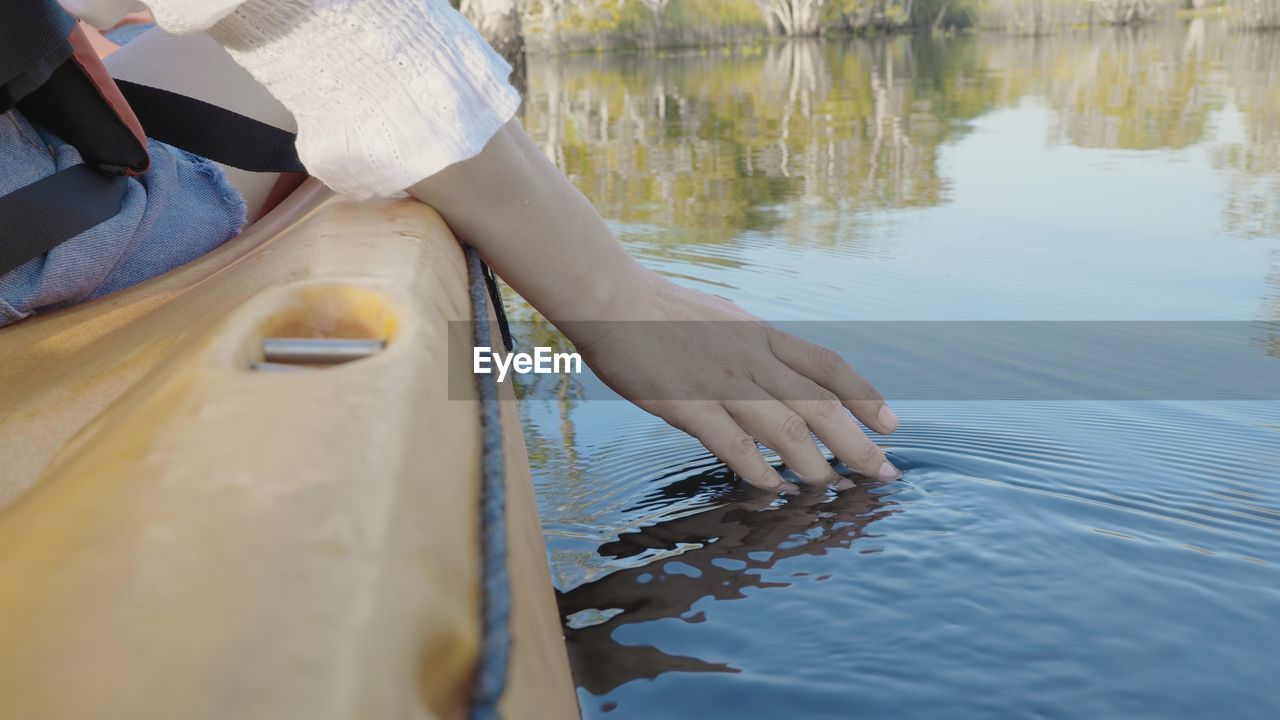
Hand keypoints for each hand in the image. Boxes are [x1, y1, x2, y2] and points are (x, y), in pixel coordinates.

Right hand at [408, 121, 898, 491]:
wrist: (610, 298)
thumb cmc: (660, 311)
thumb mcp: (724, 320)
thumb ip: (754, 349)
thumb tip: (780, 376)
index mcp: (762, 334)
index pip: (829, 365)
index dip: (865, 396)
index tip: (891, 424)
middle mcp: (753, 358)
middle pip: (820, 406)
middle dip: (858, 443)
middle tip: (884, 474)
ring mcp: (722, 383)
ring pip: (786, 430)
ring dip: (817, 465)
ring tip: (836, 490)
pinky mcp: (689, 405)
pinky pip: (734, 446)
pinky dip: (759, 471)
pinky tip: (774, 488)